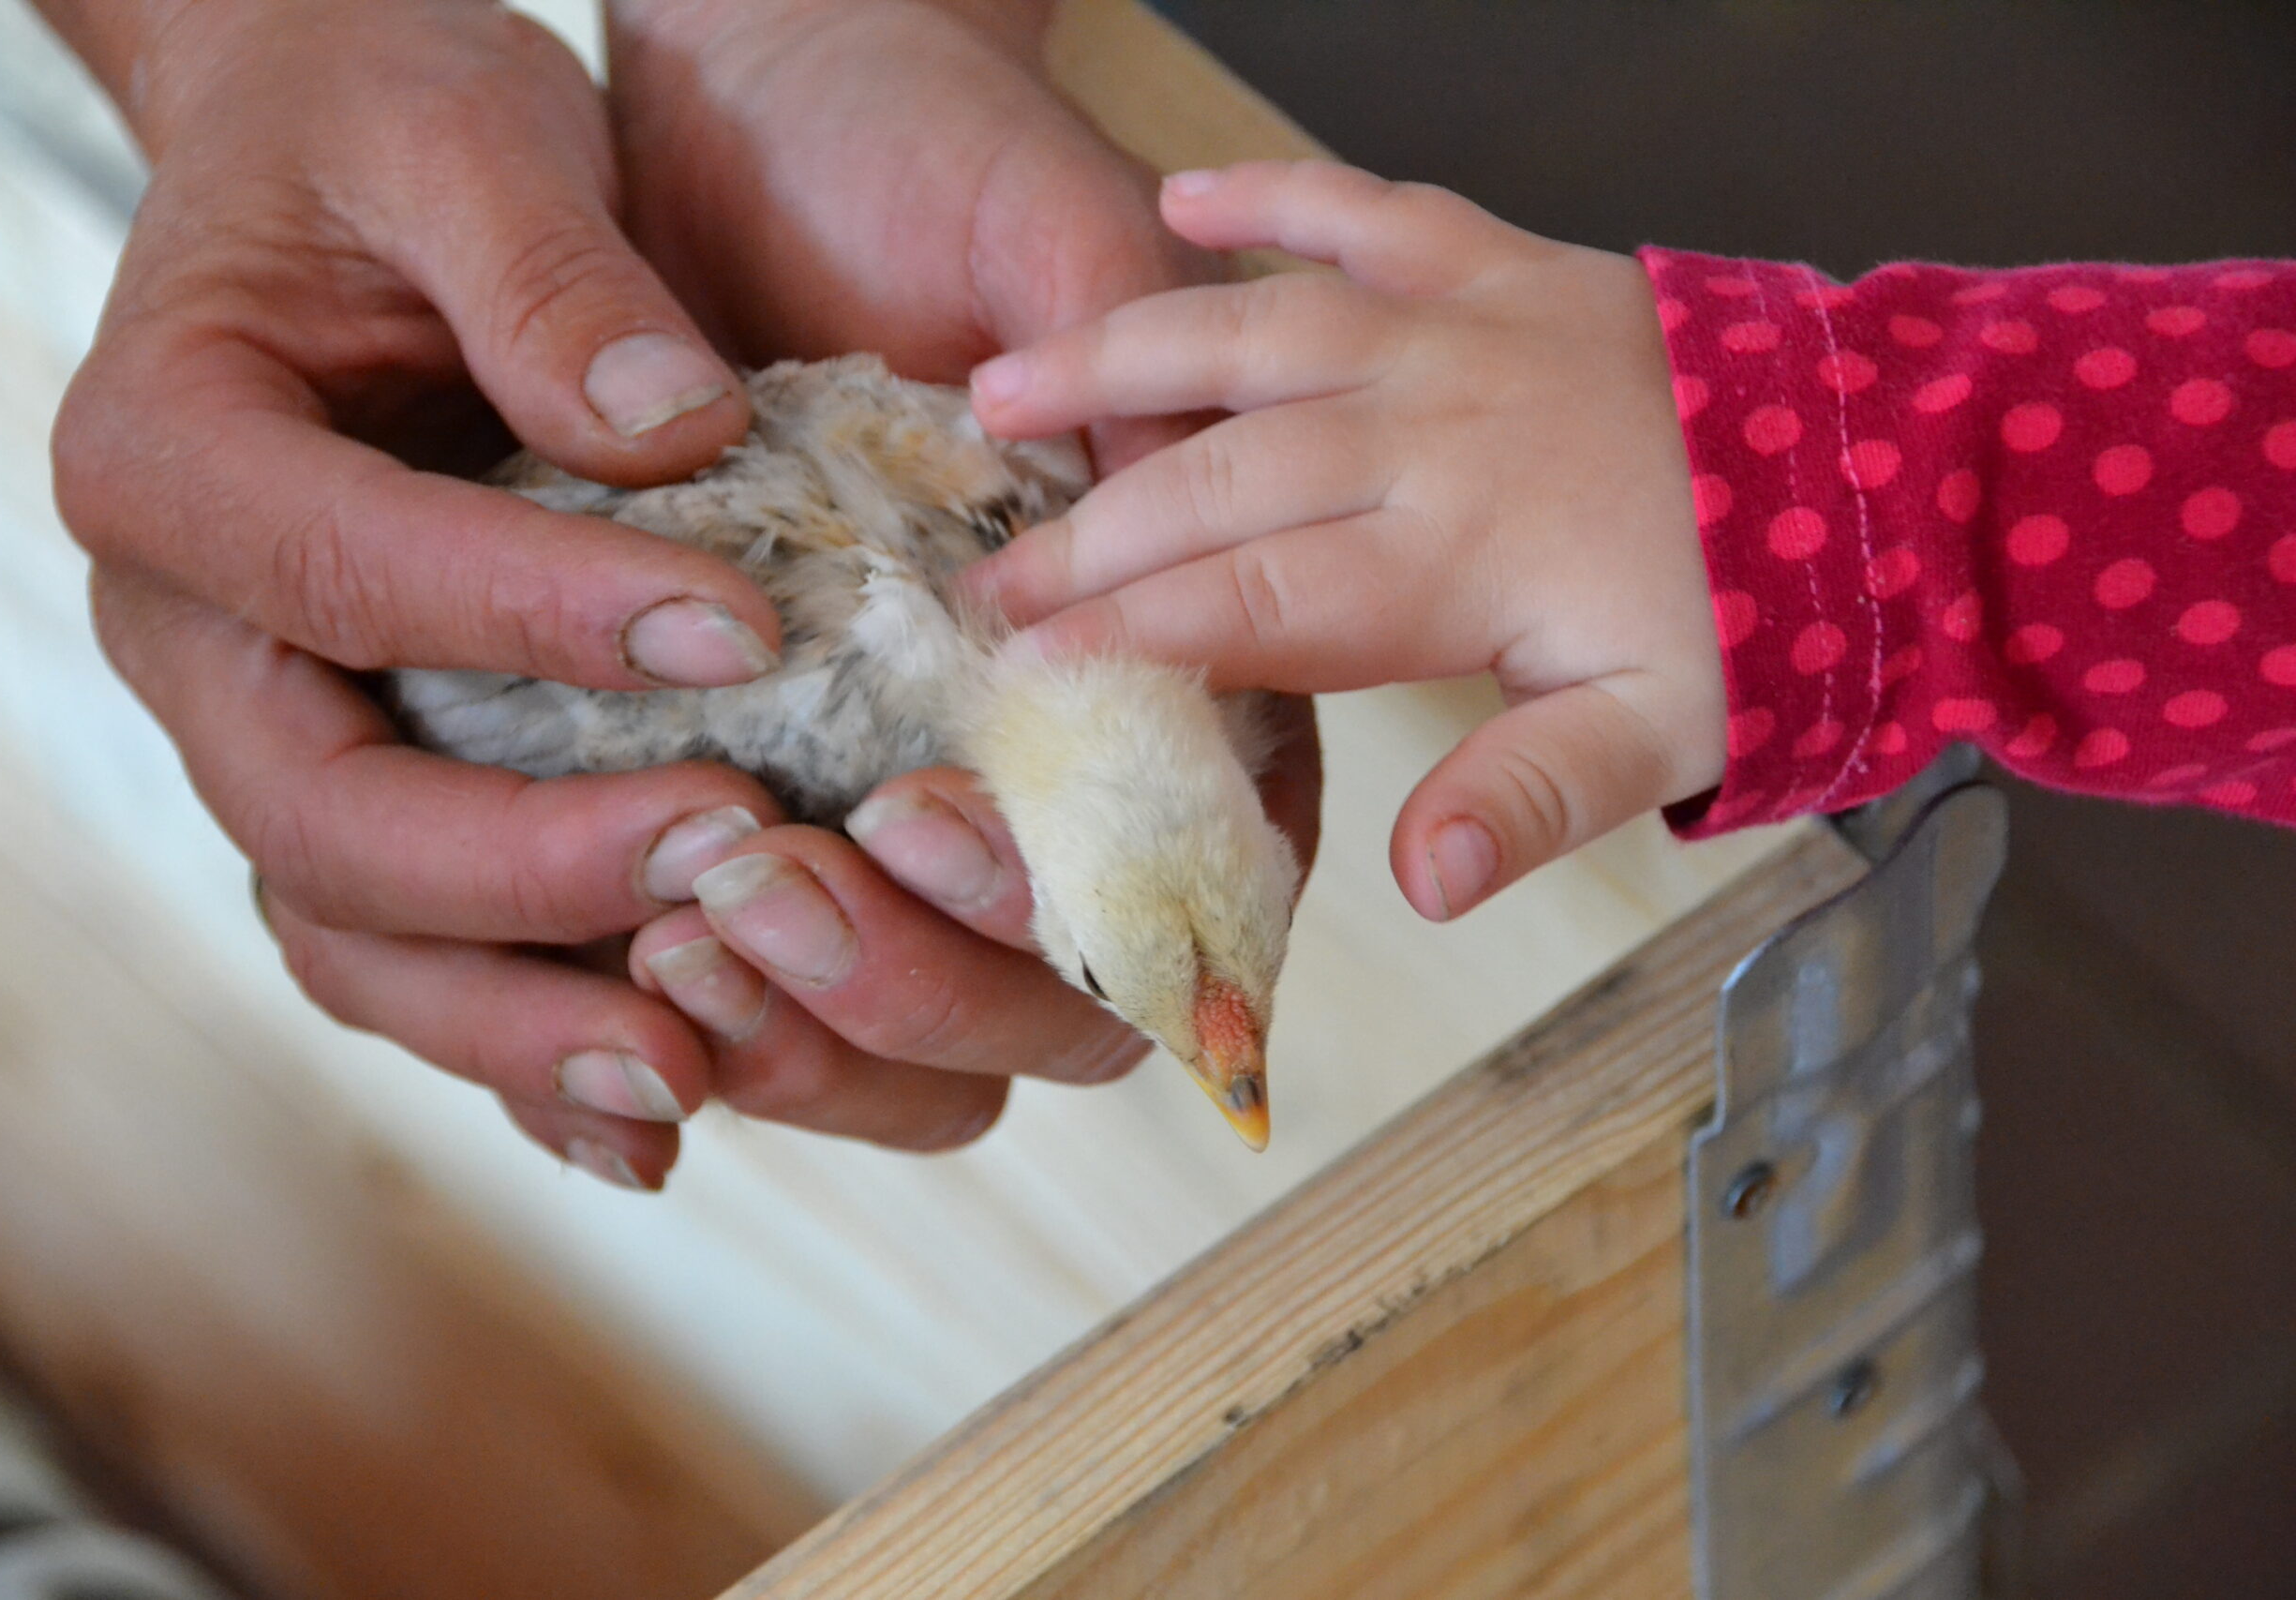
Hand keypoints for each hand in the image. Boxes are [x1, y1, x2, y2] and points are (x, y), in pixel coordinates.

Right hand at [54, 0, 799, 1188]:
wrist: (339, 171)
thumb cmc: (389, 133)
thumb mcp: (462, 133)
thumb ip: (547, 274)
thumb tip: (671, 436)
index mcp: (169, 457)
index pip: (345, 575)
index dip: (536, 618)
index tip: (742, 632)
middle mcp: (192, 635)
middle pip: (324, 820)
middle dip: (528, 871)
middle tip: (735, 862)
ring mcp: (271, 735)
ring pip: (357, 937)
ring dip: (521, 1022)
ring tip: (697, 1070)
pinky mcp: (366, 789)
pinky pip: (417, 957)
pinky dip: (525, 1045)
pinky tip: (667, 1109)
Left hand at [591, 0, 1322, 1136]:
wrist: (737, 97)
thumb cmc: (921, 139)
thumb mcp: (1053, 238)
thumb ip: (1144, 411)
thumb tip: (1182, 620)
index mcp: (1176, 637)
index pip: (1197, 852)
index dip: (1093, 902)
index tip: (934, 826)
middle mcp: (1047, 736)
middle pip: (1055, 991)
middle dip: (922, 985)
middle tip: (769, 884)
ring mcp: (909, 770)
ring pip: (917, 1022)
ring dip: (812, 1025)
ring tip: (686, 926)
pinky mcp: (771, 768)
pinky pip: (773, 960)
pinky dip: (709, 1006)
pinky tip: (622, 960)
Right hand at [966, 159, 1724, 921]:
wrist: (1882, 471)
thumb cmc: (1753, 623)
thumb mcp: (1659, 742)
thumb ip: (1526, 803)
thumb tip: (1419, 882)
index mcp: (1453, 562)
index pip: (1246, 604)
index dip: (1123, 634)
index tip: (1020, 662)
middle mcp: (1427, 434)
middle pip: (1215, 482)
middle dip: (1085, 533)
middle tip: (976, 574)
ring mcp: (1454, 331)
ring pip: (1251, 333)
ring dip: (1120, 356)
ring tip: (1002, 386)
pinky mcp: (1496, 261)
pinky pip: (1365, 207)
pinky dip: (1274, 191)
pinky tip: (1185, 191)